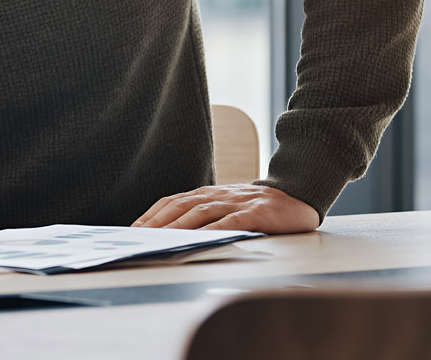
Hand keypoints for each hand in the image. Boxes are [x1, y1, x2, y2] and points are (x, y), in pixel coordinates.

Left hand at [132, 184, 317, 233]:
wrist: (296, 197)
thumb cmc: (256, 207)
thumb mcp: (226, 207)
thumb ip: (203, 215)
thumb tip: (173, 232)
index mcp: (208, 194)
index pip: (173, 201)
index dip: (153, 213)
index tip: (134, 227)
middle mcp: (218, 195)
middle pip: (182, 206)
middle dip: (159, 221)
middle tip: (141, 234)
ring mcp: (236, 203)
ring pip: (202, 212)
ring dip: (180, 225)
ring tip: (163, 237)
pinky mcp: (255, 213)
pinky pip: (232, 221)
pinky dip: (216, 229)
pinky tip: (204, 237)